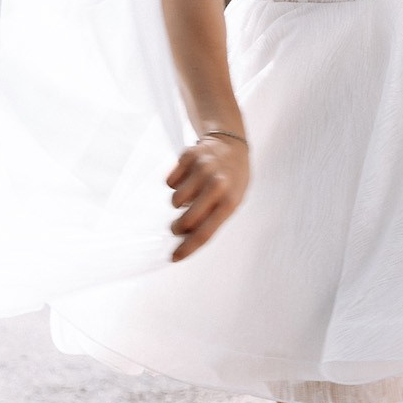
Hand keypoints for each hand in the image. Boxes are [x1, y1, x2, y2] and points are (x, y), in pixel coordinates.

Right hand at [166, 130, 249, 258]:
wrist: (231, 144)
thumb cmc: (232, 179)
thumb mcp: (232, 200)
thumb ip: (213, 219)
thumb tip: (187, 239)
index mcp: (230, 200)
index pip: (205, 232)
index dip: (187, 248)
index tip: (174, 257)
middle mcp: (217, 184)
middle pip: (186, 220)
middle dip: (178, 228)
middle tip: (177, 227)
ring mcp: (202, 169)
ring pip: (175, 201)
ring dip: (178, 203)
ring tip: (191, 194)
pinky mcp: (188, 157)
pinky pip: (169, 182)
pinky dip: (175, 184)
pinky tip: (187, 178)